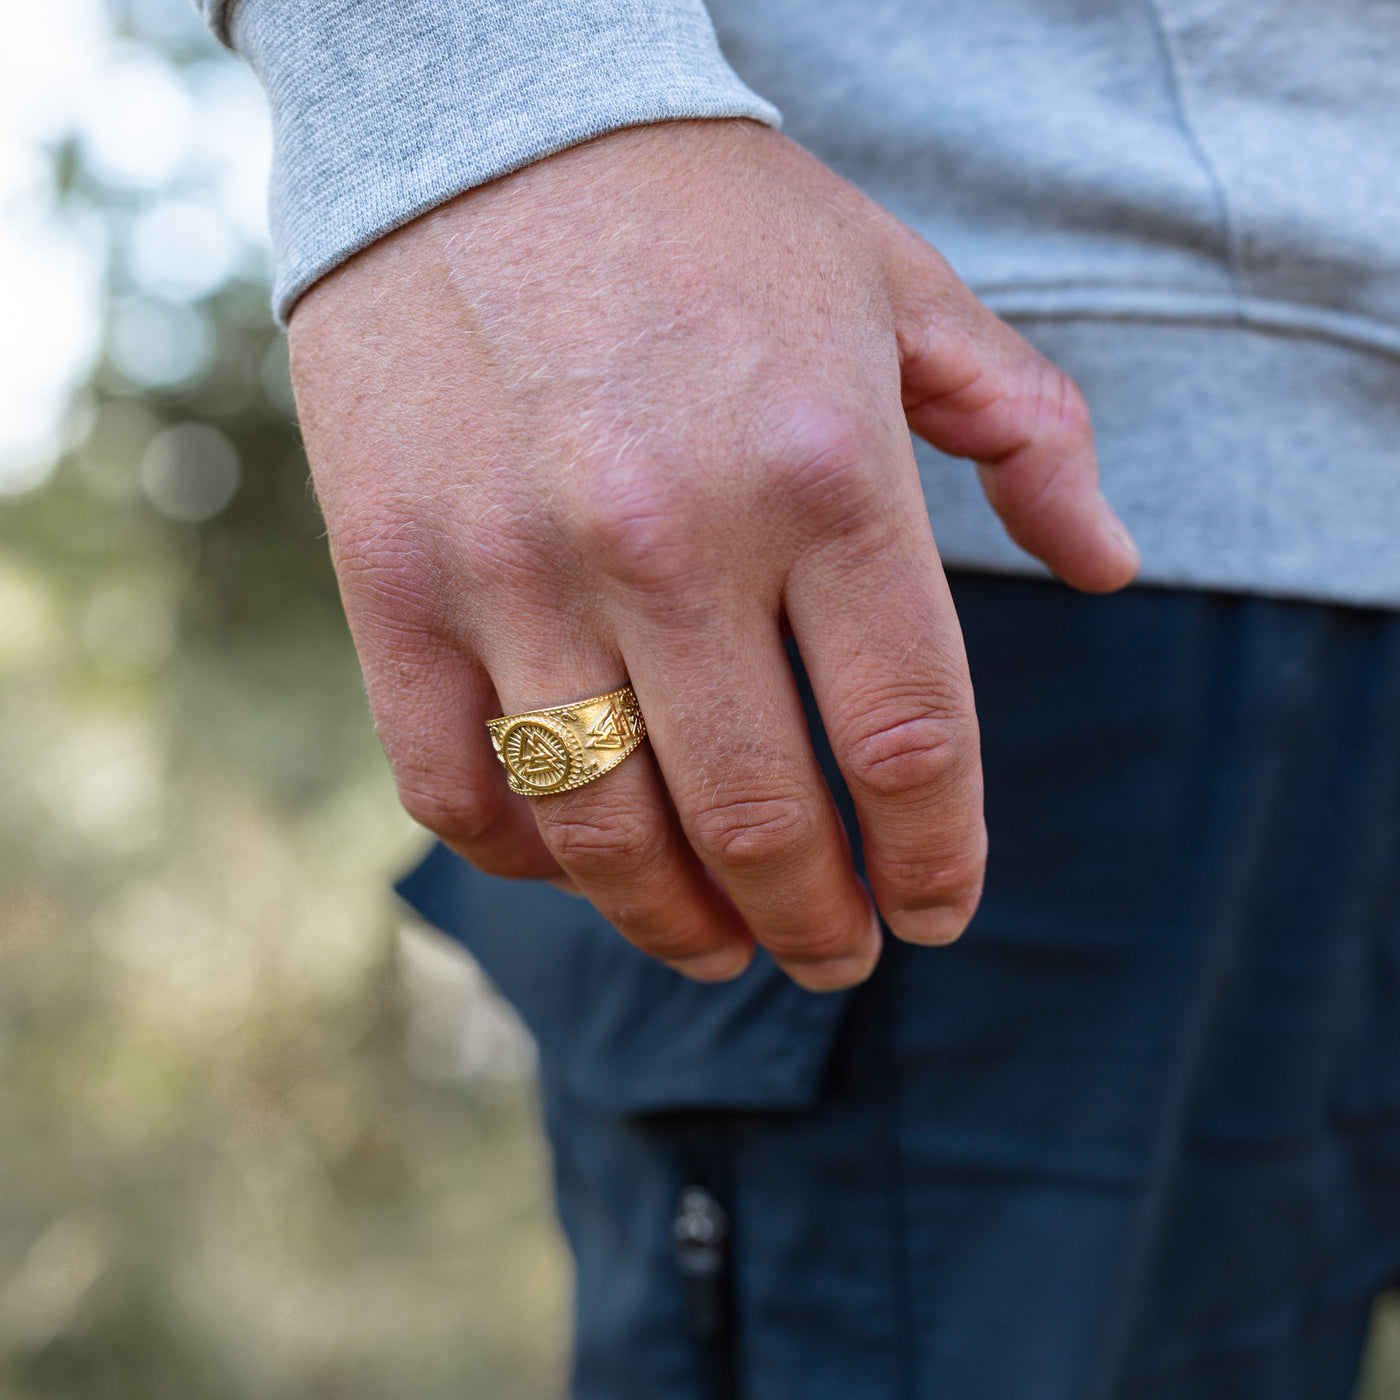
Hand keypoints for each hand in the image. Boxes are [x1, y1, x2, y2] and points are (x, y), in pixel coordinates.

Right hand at [289, 120, 1137, 990]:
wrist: (479, 125)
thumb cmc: (710, 219)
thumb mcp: (899, 288)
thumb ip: (1028, 429)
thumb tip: (1112, 564)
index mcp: (823, 466)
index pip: (910, 741)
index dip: (938, 861)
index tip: (938, 912)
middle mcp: (670, 534)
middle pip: (764, 822)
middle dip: (816, 926)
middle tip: (838, 958)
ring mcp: (513, 566)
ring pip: (605, 833)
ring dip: (677, 928)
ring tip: (719, 951)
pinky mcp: (389, 579)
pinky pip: (455, 784)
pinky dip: (526, 859)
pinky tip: (583, 864)